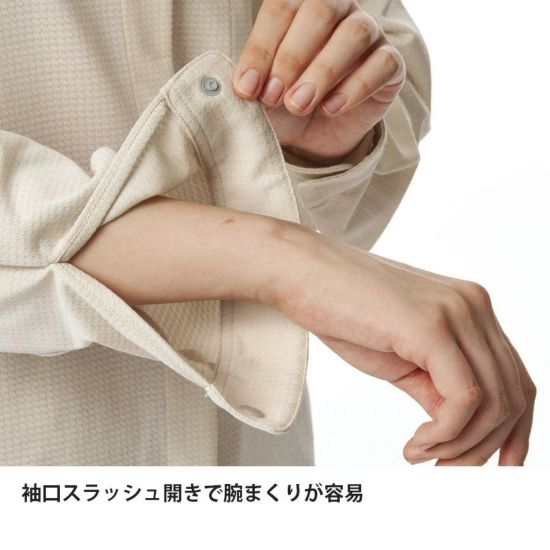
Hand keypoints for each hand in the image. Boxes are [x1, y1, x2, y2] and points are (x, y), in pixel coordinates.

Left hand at [232, 0, 405, 164]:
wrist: (314, 136)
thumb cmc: (285, 103)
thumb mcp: (262, 93)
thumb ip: (252, 80)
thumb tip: (240, 82)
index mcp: (301, 5)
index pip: (281, 7)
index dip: (262, 47)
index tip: (246, 87)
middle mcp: (338, 9)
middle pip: (319, 12)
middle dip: (291, 58)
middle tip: (273, 97)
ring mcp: (369, 33)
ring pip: (353, 35)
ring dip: (321, 72)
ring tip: (298, 105)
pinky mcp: (390, 64)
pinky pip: (382, 64)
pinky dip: (354, 88)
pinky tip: (331, 109)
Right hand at [257, 223, 536, 465]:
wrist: (300, 272)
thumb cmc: (341, 311)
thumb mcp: (400, 358)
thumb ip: (437, 387)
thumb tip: (461, 429)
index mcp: (472, 310)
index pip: (518, 381)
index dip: (515, 434)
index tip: (496, 470)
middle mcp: (475, 306)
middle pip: (514, 397)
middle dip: (485, 449)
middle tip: (445, 472)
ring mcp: (456, 312)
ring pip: (494, 404)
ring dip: (461, 447)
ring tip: (420, 455)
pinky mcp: (430, 325)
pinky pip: (463, 398)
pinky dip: (445, 435)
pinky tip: (415, 445)